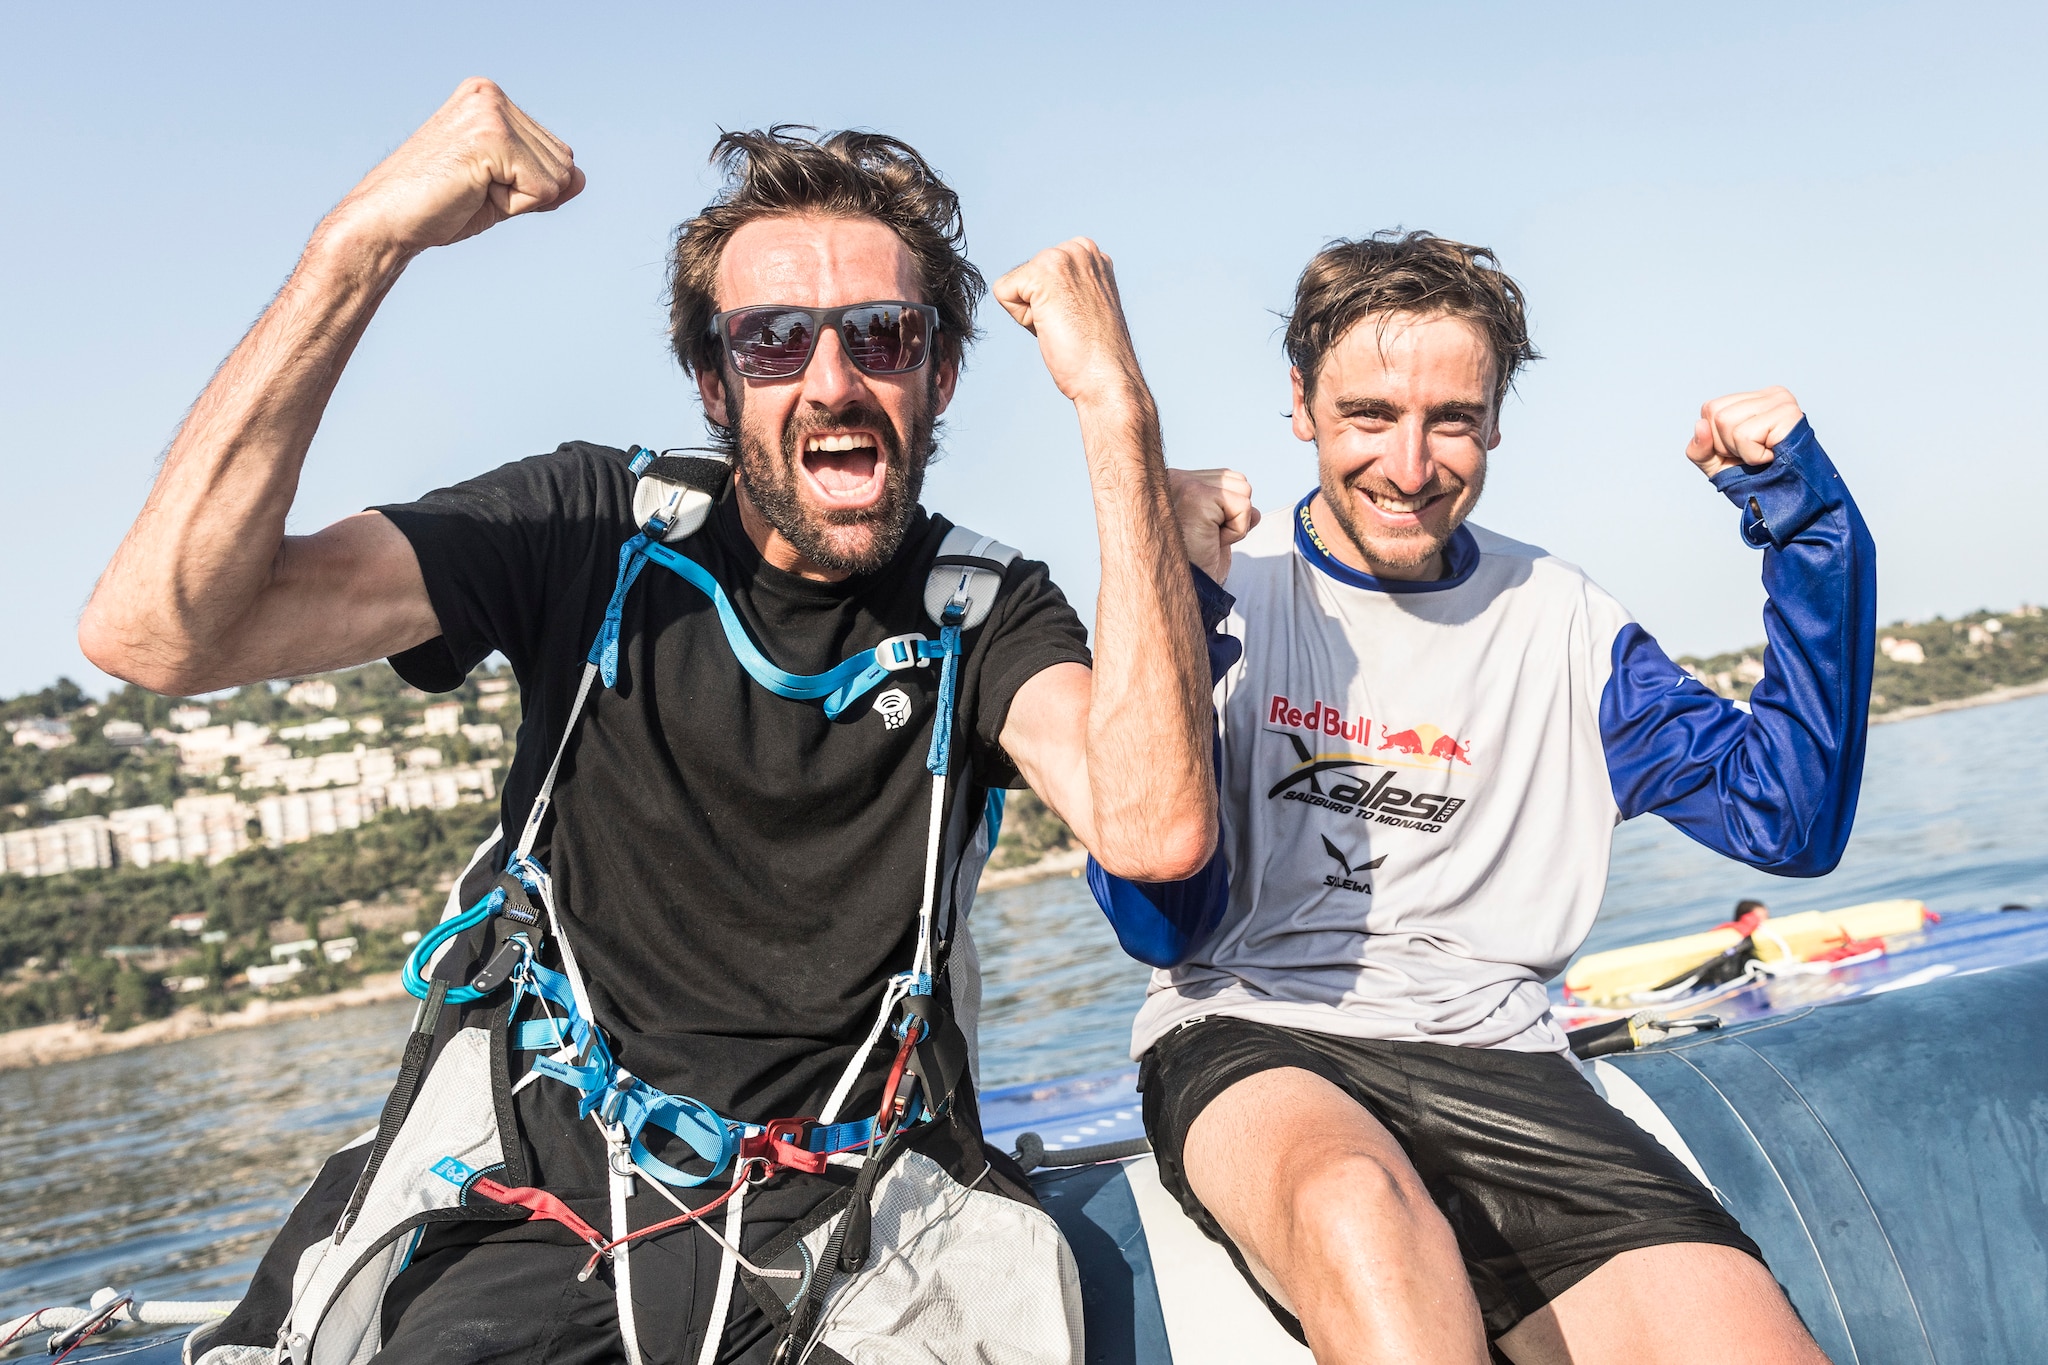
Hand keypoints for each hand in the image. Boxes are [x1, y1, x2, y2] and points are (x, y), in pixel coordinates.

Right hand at [326, 79, 583, 255]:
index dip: (527, 186)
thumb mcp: (502, 189)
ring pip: (556, 178)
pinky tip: (472, 193)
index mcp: (489, 97)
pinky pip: (542, 190)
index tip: (478, 184)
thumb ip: (542, 180)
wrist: (386, 220)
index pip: (555, 153)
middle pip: (562, 163)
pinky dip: (514, 206)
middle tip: (473, 191)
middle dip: (526, 192)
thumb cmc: (437, 206)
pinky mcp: (492, 139)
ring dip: (518, 199)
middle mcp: (491, 96)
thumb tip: (581, 178)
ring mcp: (491, 113)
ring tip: (470, 190)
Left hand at [993, 239, 1146, 408]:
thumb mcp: (1084, 305)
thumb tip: (1041, 287)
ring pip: (1014, 284)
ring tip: (1062, 326)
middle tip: (1068, 326)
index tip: (1075, 320)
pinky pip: (1003, 291)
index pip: (1038, 273)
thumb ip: (1065, 286)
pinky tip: (1051, 325)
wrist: (1106, 376)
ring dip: (1029, 312)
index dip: (1048, 305)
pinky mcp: (1042, 272)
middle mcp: (1079, 248)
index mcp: (1090, 254)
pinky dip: (1020, 317)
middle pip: (1023, 276)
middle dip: (1036, 306)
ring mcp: (1062, 256)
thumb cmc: (1095, 353)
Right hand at [1169, 468, 1259, 582]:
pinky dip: (1236, 530)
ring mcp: (1183, 484)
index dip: (1227, 511)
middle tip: (1207, 537)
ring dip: (1235, 522)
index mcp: (1175, 482)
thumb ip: (1231, 511)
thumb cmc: (1193, 567)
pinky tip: (1212, 540)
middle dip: (1233, 515)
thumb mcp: (1214, 533)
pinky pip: (1243, 506)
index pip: (1225, 478)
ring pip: (1244, 490)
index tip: (1204, 532)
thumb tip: (1255, 511)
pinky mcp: (1196, 496)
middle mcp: (1175, 478)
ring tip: (1209, 537)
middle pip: (1238, 481)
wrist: (1181, 591)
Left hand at [1686, 386, 1803, 477]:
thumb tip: (1700, 425)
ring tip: (1764, 454)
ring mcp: (1782, 401)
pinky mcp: (1789, 415)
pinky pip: (1745, 435)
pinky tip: (1772, 456)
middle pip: (1716, 414)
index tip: (1742, 450)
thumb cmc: (1755, 478)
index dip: (1716, 438)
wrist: (1786, 499)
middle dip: (1726, 445)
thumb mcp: (1716, 463)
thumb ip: (1699, 447)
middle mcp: (1771, 394)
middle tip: (1754, 454)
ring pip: (1726, 422)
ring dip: (1741, 451)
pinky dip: (1752, 456)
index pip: (1710, 408)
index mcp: (1754, 400)